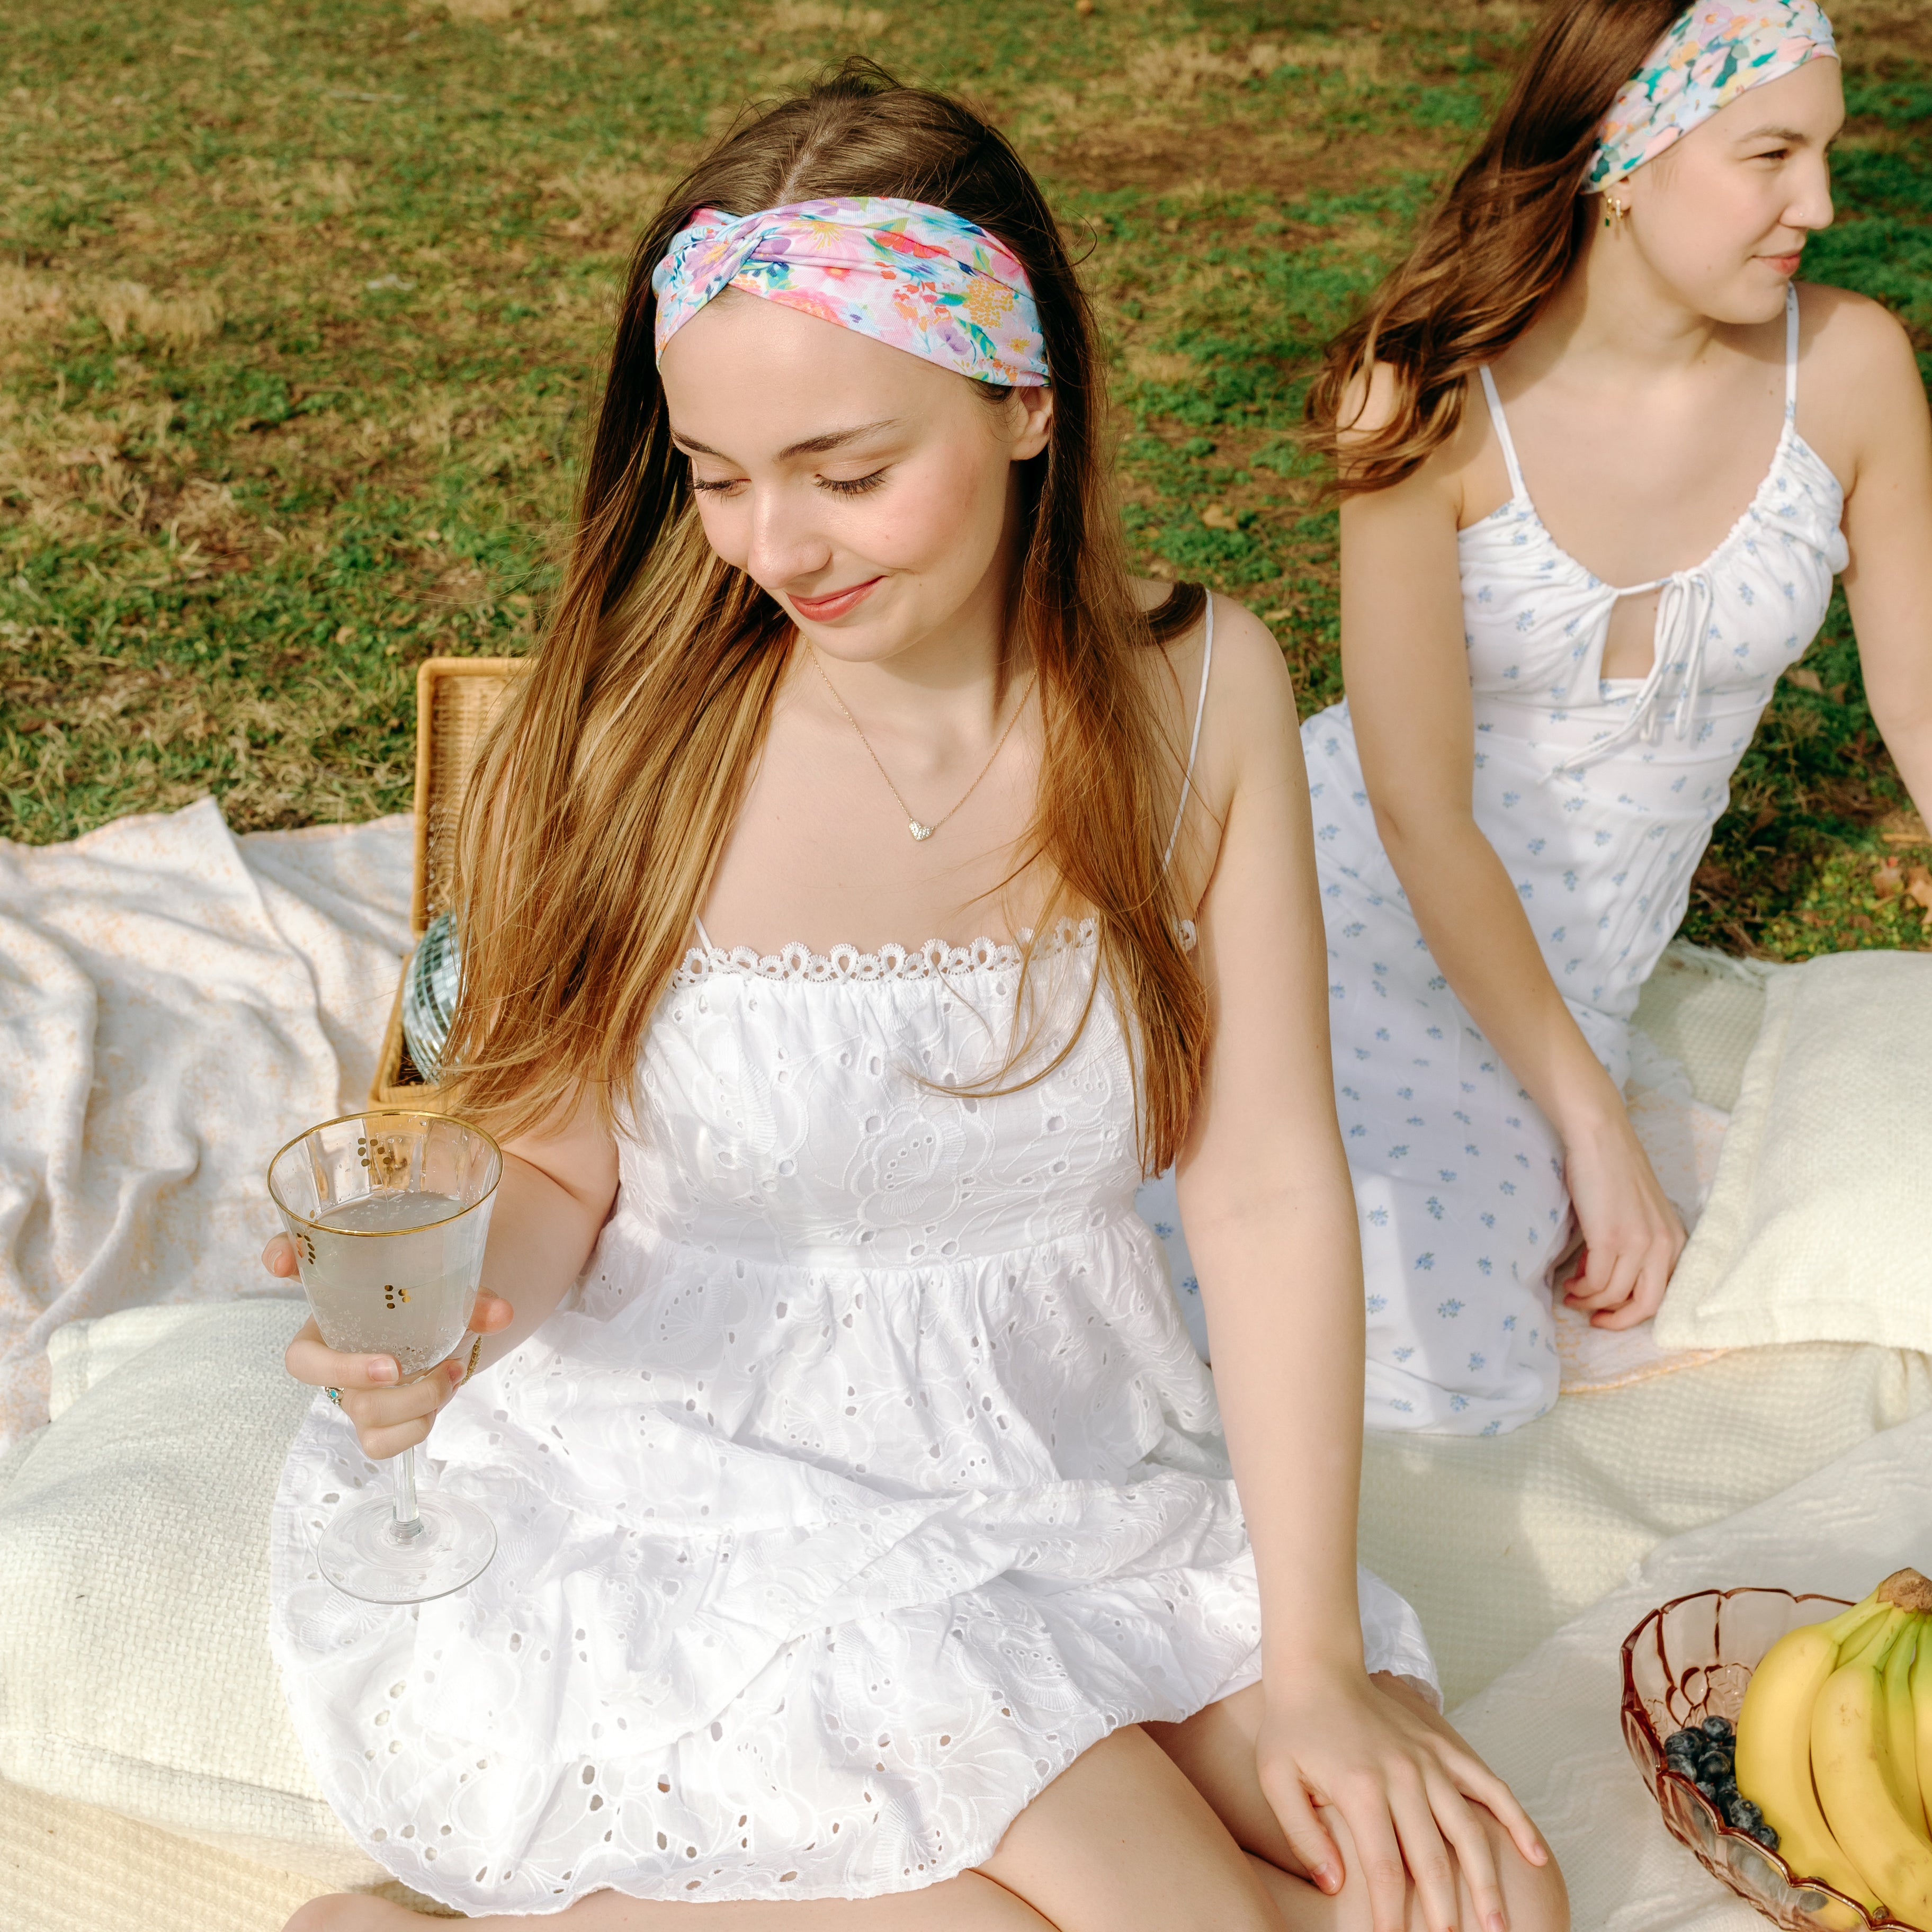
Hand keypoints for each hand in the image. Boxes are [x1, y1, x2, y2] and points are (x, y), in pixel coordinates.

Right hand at [263, 1233, 514, 1460]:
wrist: (445, 1332)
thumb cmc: (428, 1300)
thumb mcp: (444, 1284)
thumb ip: (468, 1294)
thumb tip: (503, 1314)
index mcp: (334, 1300)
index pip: (289, 1263)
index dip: (277, 1257)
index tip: (281, 1265)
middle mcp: (331, 1345)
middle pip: (307, 1366)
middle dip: (352, 1370)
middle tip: (399, 1366)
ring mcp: (350, 1389)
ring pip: (358, 1411)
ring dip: (414, 1398)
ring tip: (453, 1373)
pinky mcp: (373, 1423)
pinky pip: (379, 1444)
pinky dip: (414, 1429)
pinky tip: (439, 1402)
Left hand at [1255, 1666, 1547, 1931]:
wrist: (1316, 1668)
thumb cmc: (1292, 1728)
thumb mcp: (1276, 1780)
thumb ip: (1303, 1835)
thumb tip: (1335, 1885)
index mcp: (1360, 1789)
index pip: (1383, 1869)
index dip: (1390, 1914)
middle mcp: (1402, 1776)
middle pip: (1432, 1858)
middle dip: (1446, 1912)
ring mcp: (1428, 1760)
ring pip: (1469, 1829)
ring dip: (1487, 1881)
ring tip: (1501, 1926)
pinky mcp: (1444, 1747)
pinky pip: (1488, 1785)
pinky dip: (1515, 1819)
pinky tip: (1536, 1856)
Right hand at [1558, 1110, 1684, 1329]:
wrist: (1600, 1138)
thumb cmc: (1613, 1170)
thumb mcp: (1638, 1213)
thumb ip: (1635, 1245)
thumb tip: (1607, 1275)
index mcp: (1675, 1239)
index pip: (1663, 1294)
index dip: (1634, 1311)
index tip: (1610, 1312)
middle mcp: (1663, 1245)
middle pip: (1647, 1304)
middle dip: (1618, 1319)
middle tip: (1593, 1317)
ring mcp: (1638, 1242)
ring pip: (1615, 1294)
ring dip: (1590, 1301)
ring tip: (1572, 1294)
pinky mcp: (1611, 1237)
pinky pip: (1596, 1280)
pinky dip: (1581, 1288)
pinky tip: (1570, 1281)